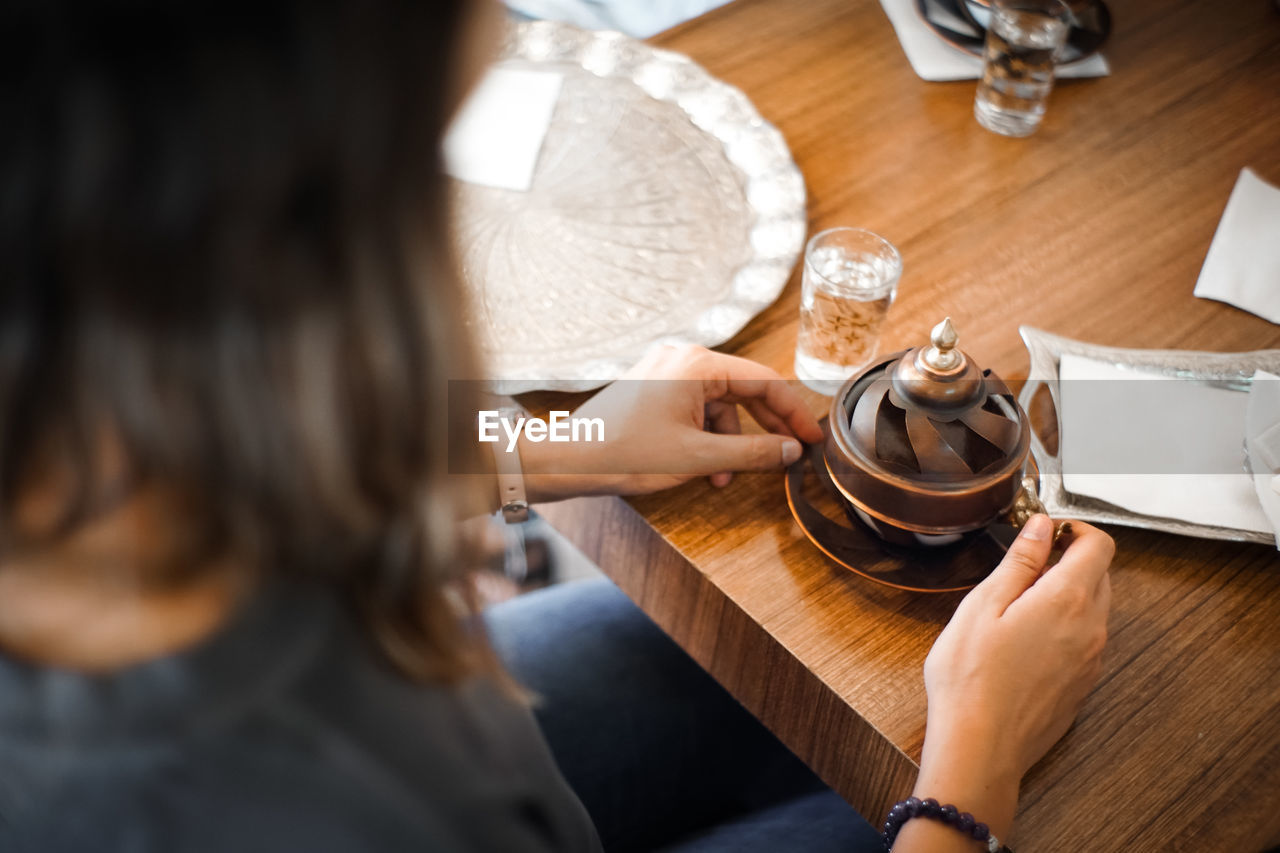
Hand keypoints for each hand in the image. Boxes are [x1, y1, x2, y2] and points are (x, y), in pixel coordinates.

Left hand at [522, 344, 823, 500]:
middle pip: (744, 389)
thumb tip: (791, 451)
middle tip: (793, 452)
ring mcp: (666, 370)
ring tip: (728, 476)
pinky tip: (707, 468)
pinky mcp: (654, 387)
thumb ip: (752, 453)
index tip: (813, 437)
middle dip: (766, 426)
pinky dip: (707, 436)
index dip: (794, 412)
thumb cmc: (625, 452)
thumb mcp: (698, 457)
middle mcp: (683, 357)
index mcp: (697, 363)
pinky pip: (697, 408)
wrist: (570, 458)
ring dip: (731, 440)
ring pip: (720, 403)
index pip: (764, 381)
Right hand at [894, 515, 1112, 849]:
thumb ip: (1019, 562)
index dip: (1076, 529)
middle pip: (1100, 575)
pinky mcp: (1082, 685)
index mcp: (1067, 600)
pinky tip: (1025, 640)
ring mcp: (1091, 660)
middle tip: (1026, 563)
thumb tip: (1041, 526)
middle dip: (1070, 559)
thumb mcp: (983, 605)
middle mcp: (1091, 628)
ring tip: (1019, 603)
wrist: (980, 747)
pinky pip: (1085, 640)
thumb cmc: (971, 678)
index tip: (1047, 531)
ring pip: (1094, 609)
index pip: (1100, 546)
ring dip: (1068, 594)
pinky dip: (1066, 626)